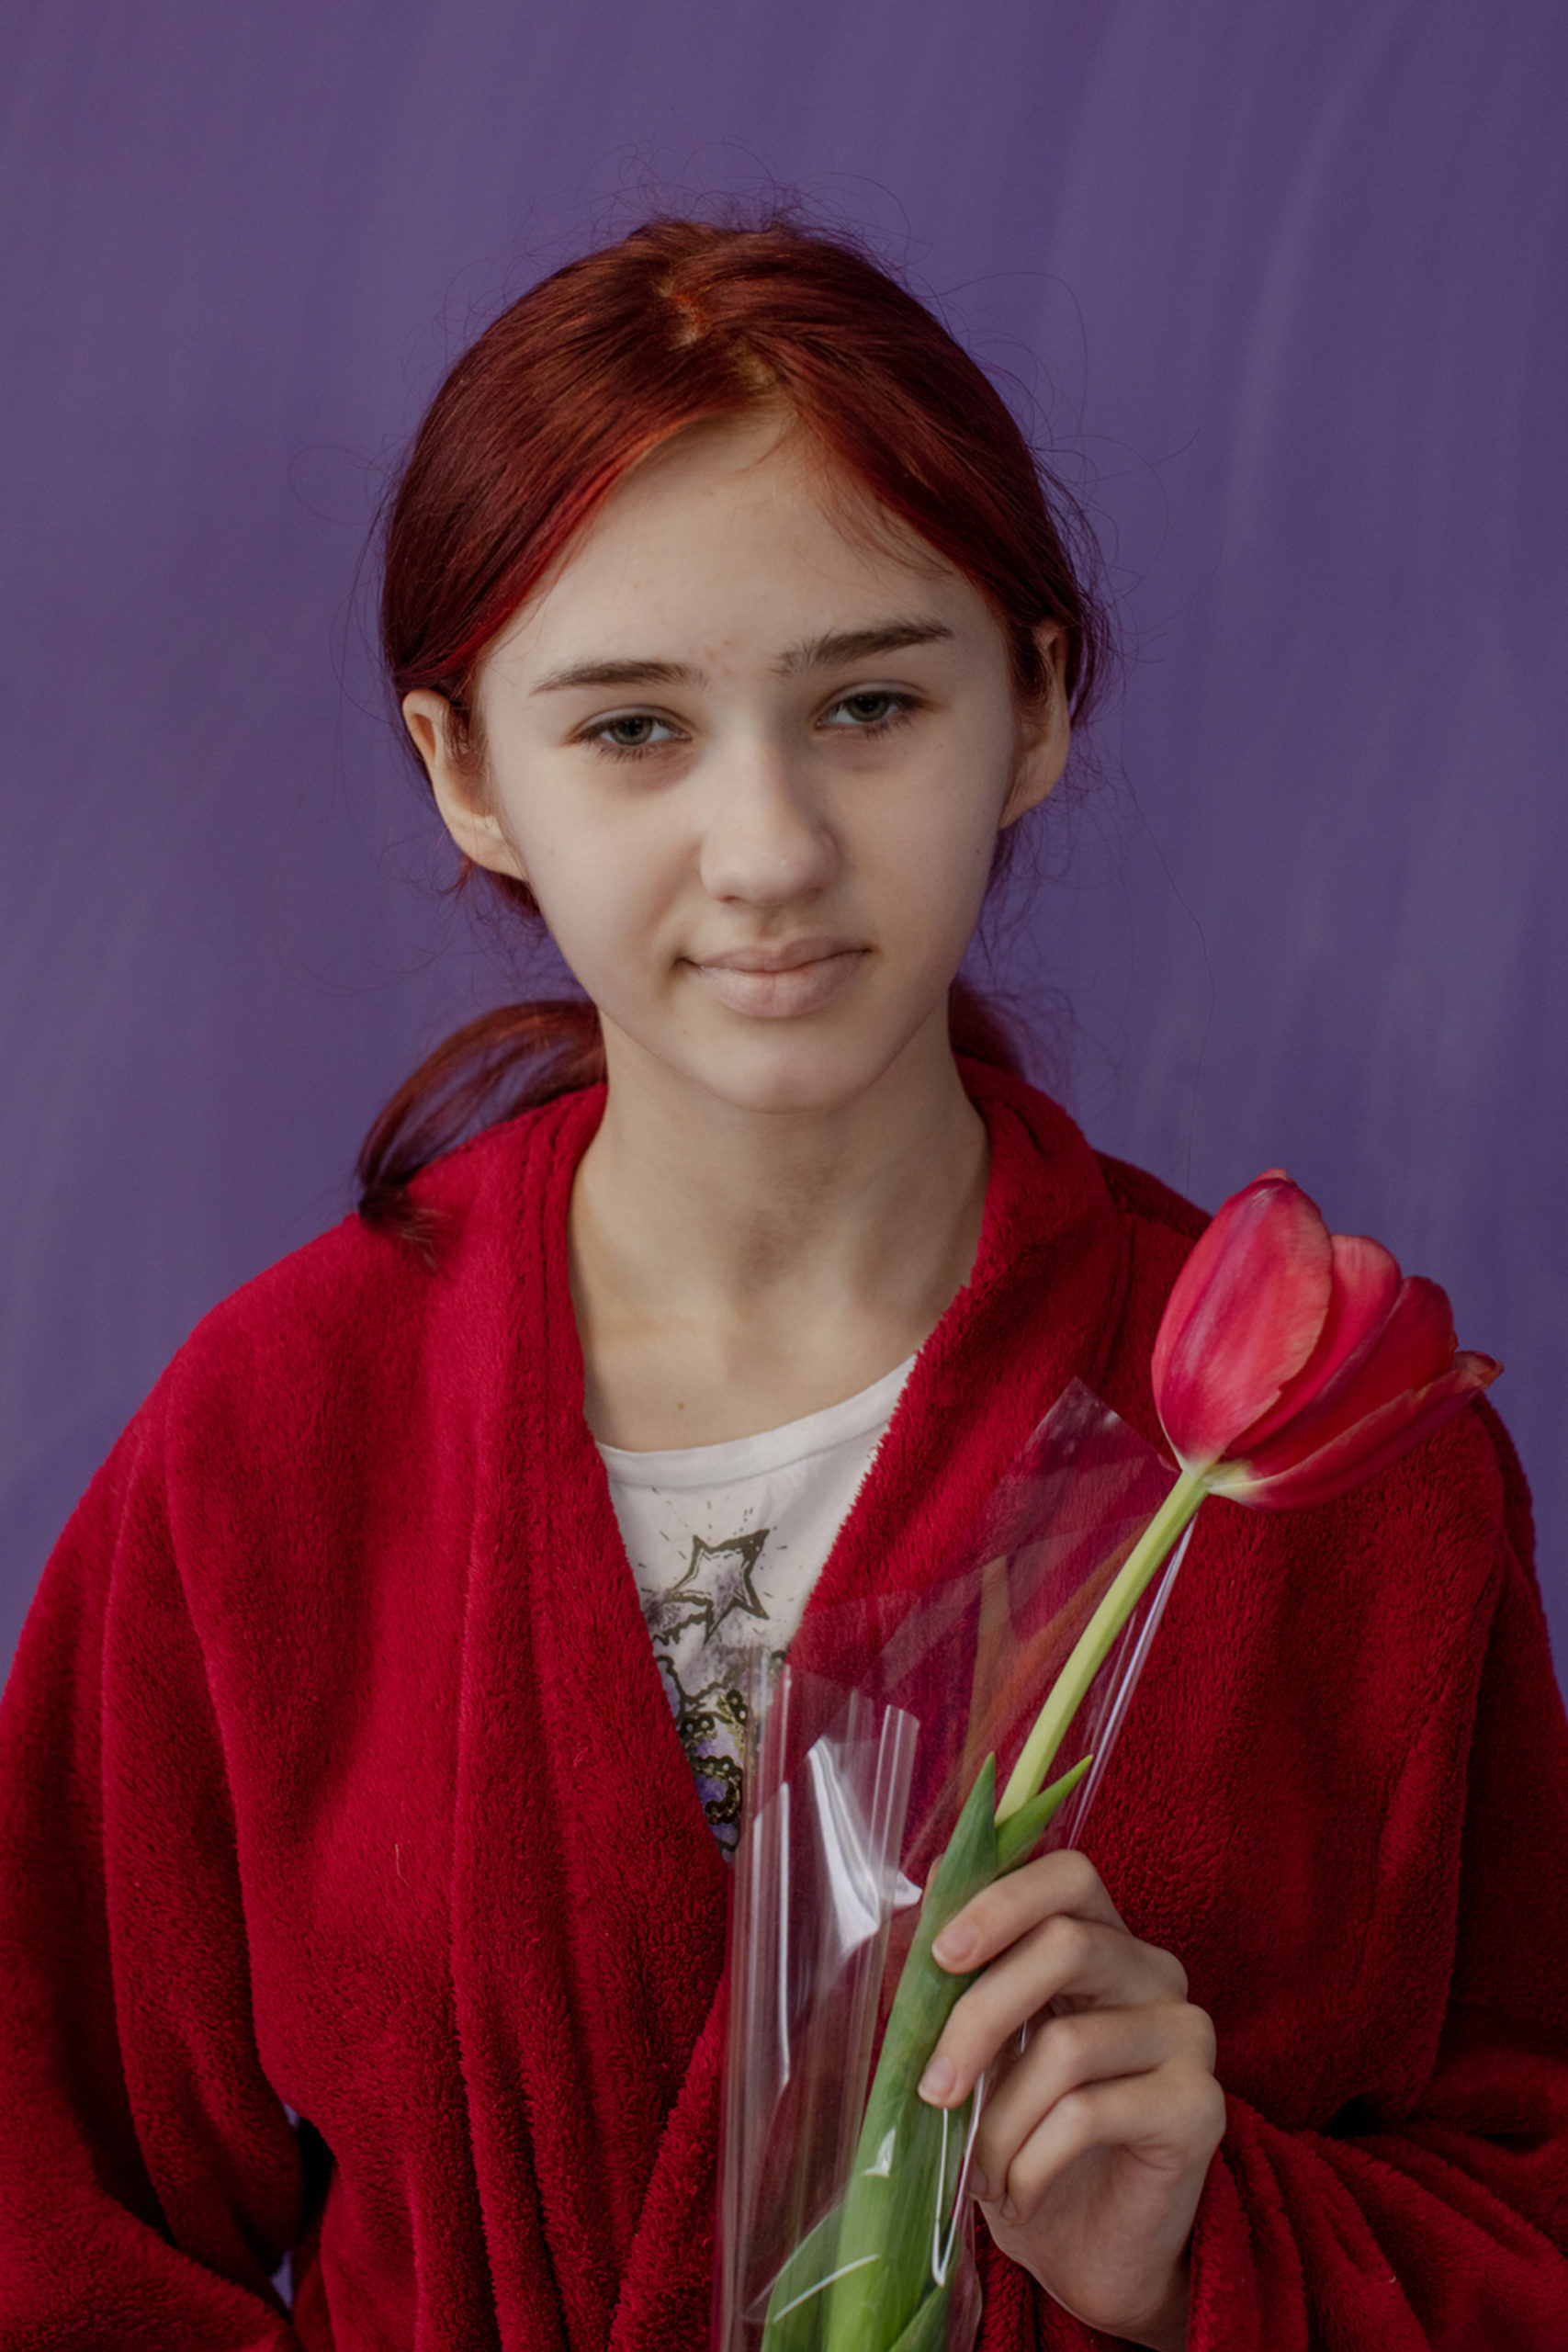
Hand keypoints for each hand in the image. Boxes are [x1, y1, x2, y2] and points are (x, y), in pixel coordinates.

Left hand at [917, 1848, 1224, 2351]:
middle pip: (1066, 1946)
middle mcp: (1155, 1973)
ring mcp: (1187, 2035)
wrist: (1091, 2252)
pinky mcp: (1198, 2107)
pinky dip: (1031, 2160)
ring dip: (999, 2120)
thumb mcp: (988, 2056)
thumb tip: (905, 1932)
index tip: (942, 1954)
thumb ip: (964, 1990)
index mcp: (1103, 1940)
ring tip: (974, 2173)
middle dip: (979, 2017)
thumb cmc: (1028, 2138)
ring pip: (1068, 2044)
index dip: (1003, 1901)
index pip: (1068, 1876)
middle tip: (932, 2088)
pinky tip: (1016, 2193)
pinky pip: (1090, 2113)